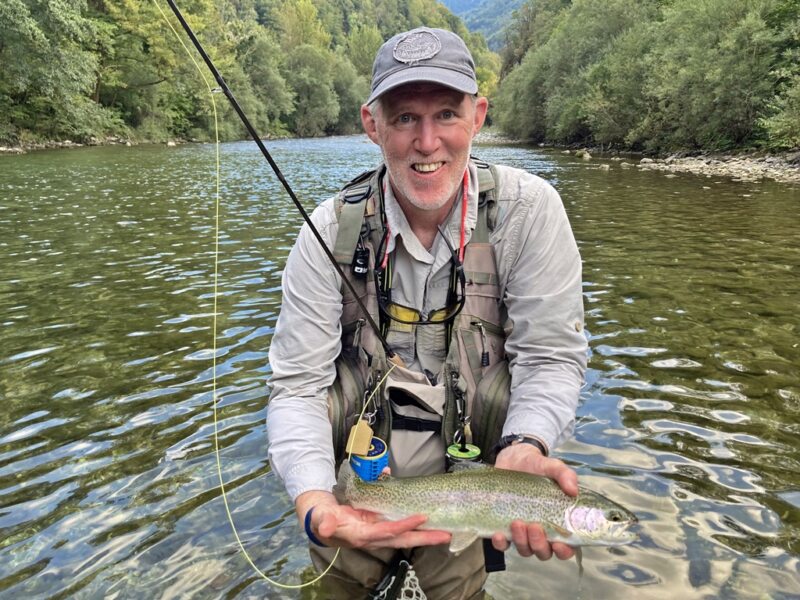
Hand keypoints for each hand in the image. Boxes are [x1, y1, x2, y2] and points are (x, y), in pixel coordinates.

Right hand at [296, 490, 450, 549]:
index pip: (387, 531)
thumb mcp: (321, 519)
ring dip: (424, 534)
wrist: (323, 523)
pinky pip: (400, 523)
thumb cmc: (323, 520)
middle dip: (425, 538)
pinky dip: (414, 522)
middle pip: (403, 539)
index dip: (403, 526)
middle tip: (446, 535)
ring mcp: (379, 531)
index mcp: (361, 535)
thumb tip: (327, 527)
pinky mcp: (380, 524)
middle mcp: (374, 537)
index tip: (420, 517)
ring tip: (444, 531)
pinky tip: (427, 517)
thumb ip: (325, 522)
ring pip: (405, 535)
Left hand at [491, 443, 577, 560]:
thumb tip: (573, 490)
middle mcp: (542, 532)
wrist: (513, 459)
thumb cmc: (537, 467)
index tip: (558, 543)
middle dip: (539, 544)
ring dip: (521, 542)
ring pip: (525, 550)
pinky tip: (499, 535)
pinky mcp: (504, 528)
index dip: (564, 550)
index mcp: (558, 522)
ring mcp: (522, 532)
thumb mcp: (553, 467)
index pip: (566, 546)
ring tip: (516, 523)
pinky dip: (501, 544)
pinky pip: (503, 544)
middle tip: (534, 526)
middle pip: (543, 552)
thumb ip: (565, 475)